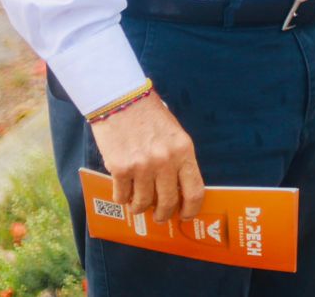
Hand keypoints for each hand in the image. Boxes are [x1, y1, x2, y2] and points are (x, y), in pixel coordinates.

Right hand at [89, 92, 205, 223]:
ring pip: (142, 203)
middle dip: (163, 214)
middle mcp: (165, 161)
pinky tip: (123, 190)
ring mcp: (142, 166)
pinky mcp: (120, 168)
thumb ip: (178, 159)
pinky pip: (122, 196)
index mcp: (184, 150)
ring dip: (139, 207)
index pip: (194, 190)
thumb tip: (177, 189)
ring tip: (137, 202)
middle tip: (159, 215)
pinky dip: (122, 197)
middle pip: (168, 202)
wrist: (121, 99)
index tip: (185, 215)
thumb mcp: (174, 134)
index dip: (191, 209)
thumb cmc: (150, 115)